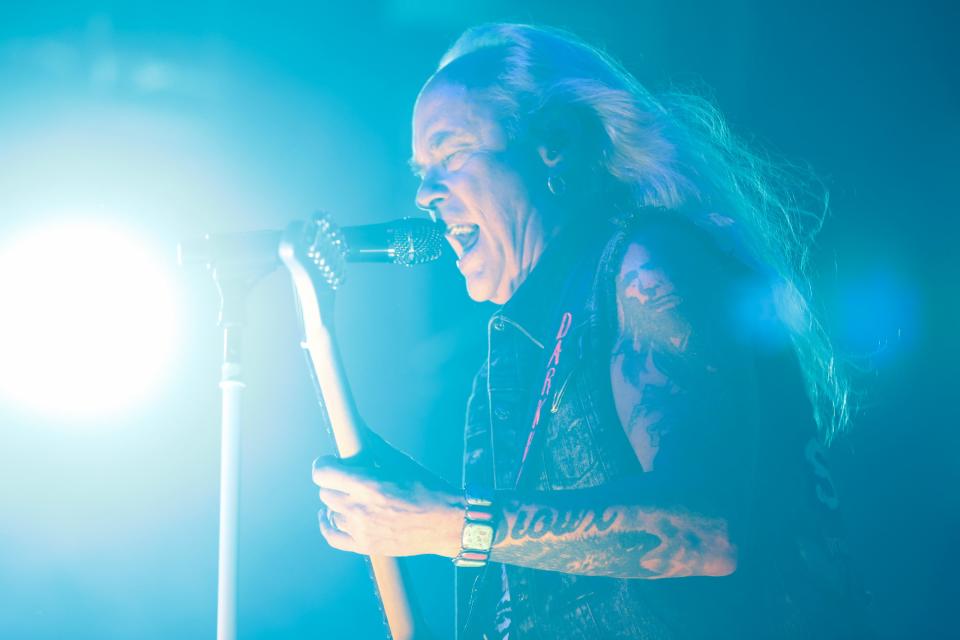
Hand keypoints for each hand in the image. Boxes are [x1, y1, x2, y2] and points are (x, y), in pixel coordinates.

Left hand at [312, 449, 464, 557]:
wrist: (446, 522)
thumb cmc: (427, 488)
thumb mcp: (401, 463)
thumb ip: (374, 446)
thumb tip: (357, 427)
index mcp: (368, 484)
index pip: (323, 474)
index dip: (322, 464)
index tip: (329, 461)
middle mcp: (360, 508)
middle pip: (326, 492)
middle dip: (334, 482)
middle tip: (348, 478)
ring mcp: (361, 530)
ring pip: (330, 513)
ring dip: (337, 503)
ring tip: (352, 496)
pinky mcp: (365, 546)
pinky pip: (333, 537)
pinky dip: (328, 525)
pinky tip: (329, 517)